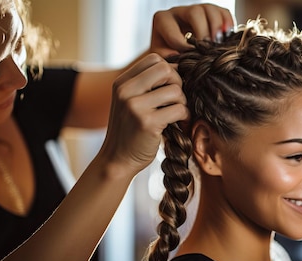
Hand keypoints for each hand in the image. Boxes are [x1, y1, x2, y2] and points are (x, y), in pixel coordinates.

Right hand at [100, 53, 187, 175]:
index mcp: (122, 82)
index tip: (170, 87)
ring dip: (182, 103)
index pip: (154, 59)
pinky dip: (184, 117)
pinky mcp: (148, 123)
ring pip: (175, 90)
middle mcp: (125, 91)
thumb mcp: (130, 101)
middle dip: (178, 83)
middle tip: (176, 100)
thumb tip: (179, 65)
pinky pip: (179, 109)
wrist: (117, 160)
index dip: (169, 71)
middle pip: (166, 69)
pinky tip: (177, 124)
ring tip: (175, 114)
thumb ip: (147, 84)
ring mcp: (135, 106)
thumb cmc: (131, 130)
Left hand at [150, 4, 233, 56]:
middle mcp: (180, 12)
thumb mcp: (164, 60)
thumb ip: (168, 62)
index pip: (172, 29)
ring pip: (210, 10)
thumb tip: (179, 66)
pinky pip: (224, 13)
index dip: (183, 45)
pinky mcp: (213, 13)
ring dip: (217, 28)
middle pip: (195, 13)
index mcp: (163, 20)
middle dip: (203, 32)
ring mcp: (198, 10)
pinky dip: (228, 26)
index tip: (190, 57)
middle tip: (207, 49)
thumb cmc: (170, 56)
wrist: (179, 53)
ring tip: (218, 44)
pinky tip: (226, 39)